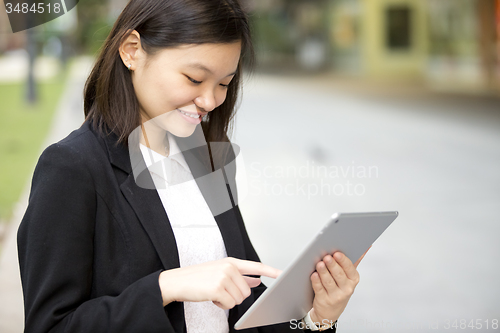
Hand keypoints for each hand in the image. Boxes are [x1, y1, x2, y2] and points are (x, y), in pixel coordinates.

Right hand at [158, 257, 280, 308]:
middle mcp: (229, 267)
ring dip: (227, 301)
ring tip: (214, 293)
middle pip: (247, 291)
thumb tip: (256, 281)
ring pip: (239, 299)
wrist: (176, 281)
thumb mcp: (220, 272)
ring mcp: (224, 276)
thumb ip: (240, 276)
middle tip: (220, 291)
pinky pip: (229, 304)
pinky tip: (211, 297)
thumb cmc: (197, 278)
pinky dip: (221, 305)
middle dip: (235, 296)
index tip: (283, 274)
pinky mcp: (218, 287)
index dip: (271, 271)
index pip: (256, 266)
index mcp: (231, 262)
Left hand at [309, 248, 368, 323]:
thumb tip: (366, 246)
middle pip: (339, 275)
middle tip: (326, 257)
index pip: (349, 269)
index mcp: (353, 280)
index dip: (343, 261)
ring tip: (319, 264)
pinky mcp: (324, 300)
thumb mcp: (349, 277)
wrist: (330, 310)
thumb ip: (354, 261)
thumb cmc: (340, 288)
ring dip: (324, 272)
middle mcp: (346, 289)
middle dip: (332, 265)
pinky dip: (316, 282)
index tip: (337, 253)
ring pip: (329, 282)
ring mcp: (335, 296)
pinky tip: (314, 275)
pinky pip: (319, 289)